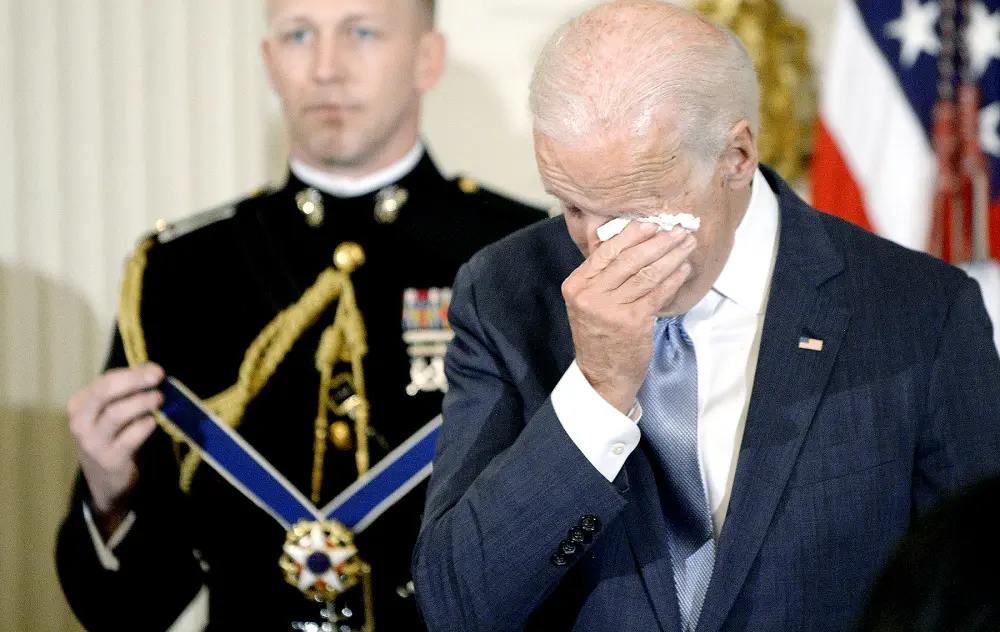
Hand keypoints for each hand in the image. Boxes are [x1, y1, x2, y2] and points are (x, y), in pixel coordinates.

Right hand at [68, 364, 164, 537]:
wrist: (107, 484)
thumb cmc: (115, 440)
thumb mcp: (113, 414)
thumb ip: (128, 392)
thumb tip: (151, 370)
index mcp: (80, 406)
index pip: (105, 381)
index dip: (132, 372)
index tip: (156, 370)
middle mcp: (81, 423)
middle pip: (105, 392)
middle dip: (134, 380)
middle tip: (158, 376)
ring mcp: (93, 443)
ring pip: (116, 413)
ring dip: (142, 402)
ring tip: (159, 398)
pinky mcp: (110, 460)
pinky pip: (130, 437)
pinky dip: (145, 425)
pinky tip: (153, 422)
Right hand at [562, 222, 694, 412]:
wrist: (602, 375)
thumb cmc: (600, 335)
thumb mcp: (589, 302)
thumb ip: (602, 274)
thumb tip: (629, 240)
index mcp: (577, 285)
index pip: (607, 251)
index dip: (633, 235)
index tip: (653, 224)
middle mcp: (590, 295)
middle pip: (630, 259)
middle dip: (659, 241)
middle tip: (679, 230)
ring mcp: (611, 309)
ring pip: (647, 274)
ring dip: (671, 256)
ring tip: (687, 244)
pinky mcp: (633, 321)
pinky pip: (657, 293)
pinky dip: (673, 278)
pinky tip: (684, 269)